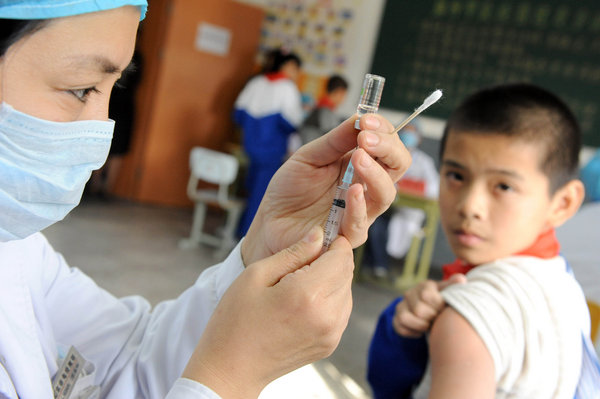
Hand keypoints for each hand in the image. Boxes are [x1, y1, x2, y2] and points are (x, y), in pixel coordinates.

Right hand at [182, 227, 353, 397]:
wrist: (230, 369)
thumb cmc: (235, 321)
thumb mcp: (256, 275)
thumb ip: (293, 252)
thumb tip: (318, 235)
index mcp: (308, 295)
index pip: (341, 256)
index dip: (334, 242)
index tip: (319, 237)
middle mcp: (327, 315)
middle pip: (347, 272)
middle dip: (331, 260)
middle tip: (303, 259)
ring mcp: (331, 333)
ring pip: (346, 291)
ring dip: (331, 279)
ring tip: (298, 282)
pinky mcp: (329, 344)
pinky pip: (341, 310)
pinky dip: (329, 299)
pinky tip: (303, 300)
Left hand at [242, 114, 410, 264]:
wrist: (270, 219)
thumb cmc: (291, 188)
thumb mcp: (309, 156)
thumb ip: (335, 141)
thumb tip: (360, 117)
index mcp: (360, 163)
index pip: (388, 145)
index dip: (384, 131)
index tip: (366, 120)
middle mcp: (366, 186)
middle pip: (397, 166)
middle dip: (387, 148)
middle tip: (367, 138)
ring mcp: (360, 211)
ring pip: (385, 194)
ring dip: (375, 173)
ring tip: (359, 157)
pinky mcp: (346, 235)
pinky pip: (360, 223)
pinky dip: (358, 206)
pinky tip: (353, 191)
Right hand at [393, 274, 466, 336]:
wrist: (427, 310)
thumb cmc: (440, 301)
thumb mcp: (447, 293)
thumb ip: (453, 287)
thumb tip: (461, 280)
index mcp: (424, 286)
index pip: (427, 295)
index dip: (437, 306)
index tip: (443, 309)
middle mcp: (410, 293)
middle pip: (418, 310)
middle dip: (431, 318)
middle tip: (437, 318)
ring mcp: (401, 306)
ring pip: (405, 318)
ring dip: (420, 325)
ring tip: (429, 325)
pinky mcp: (396, 319)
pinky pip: (400, 328)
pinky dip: (413, 332)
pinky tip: (421, 330)